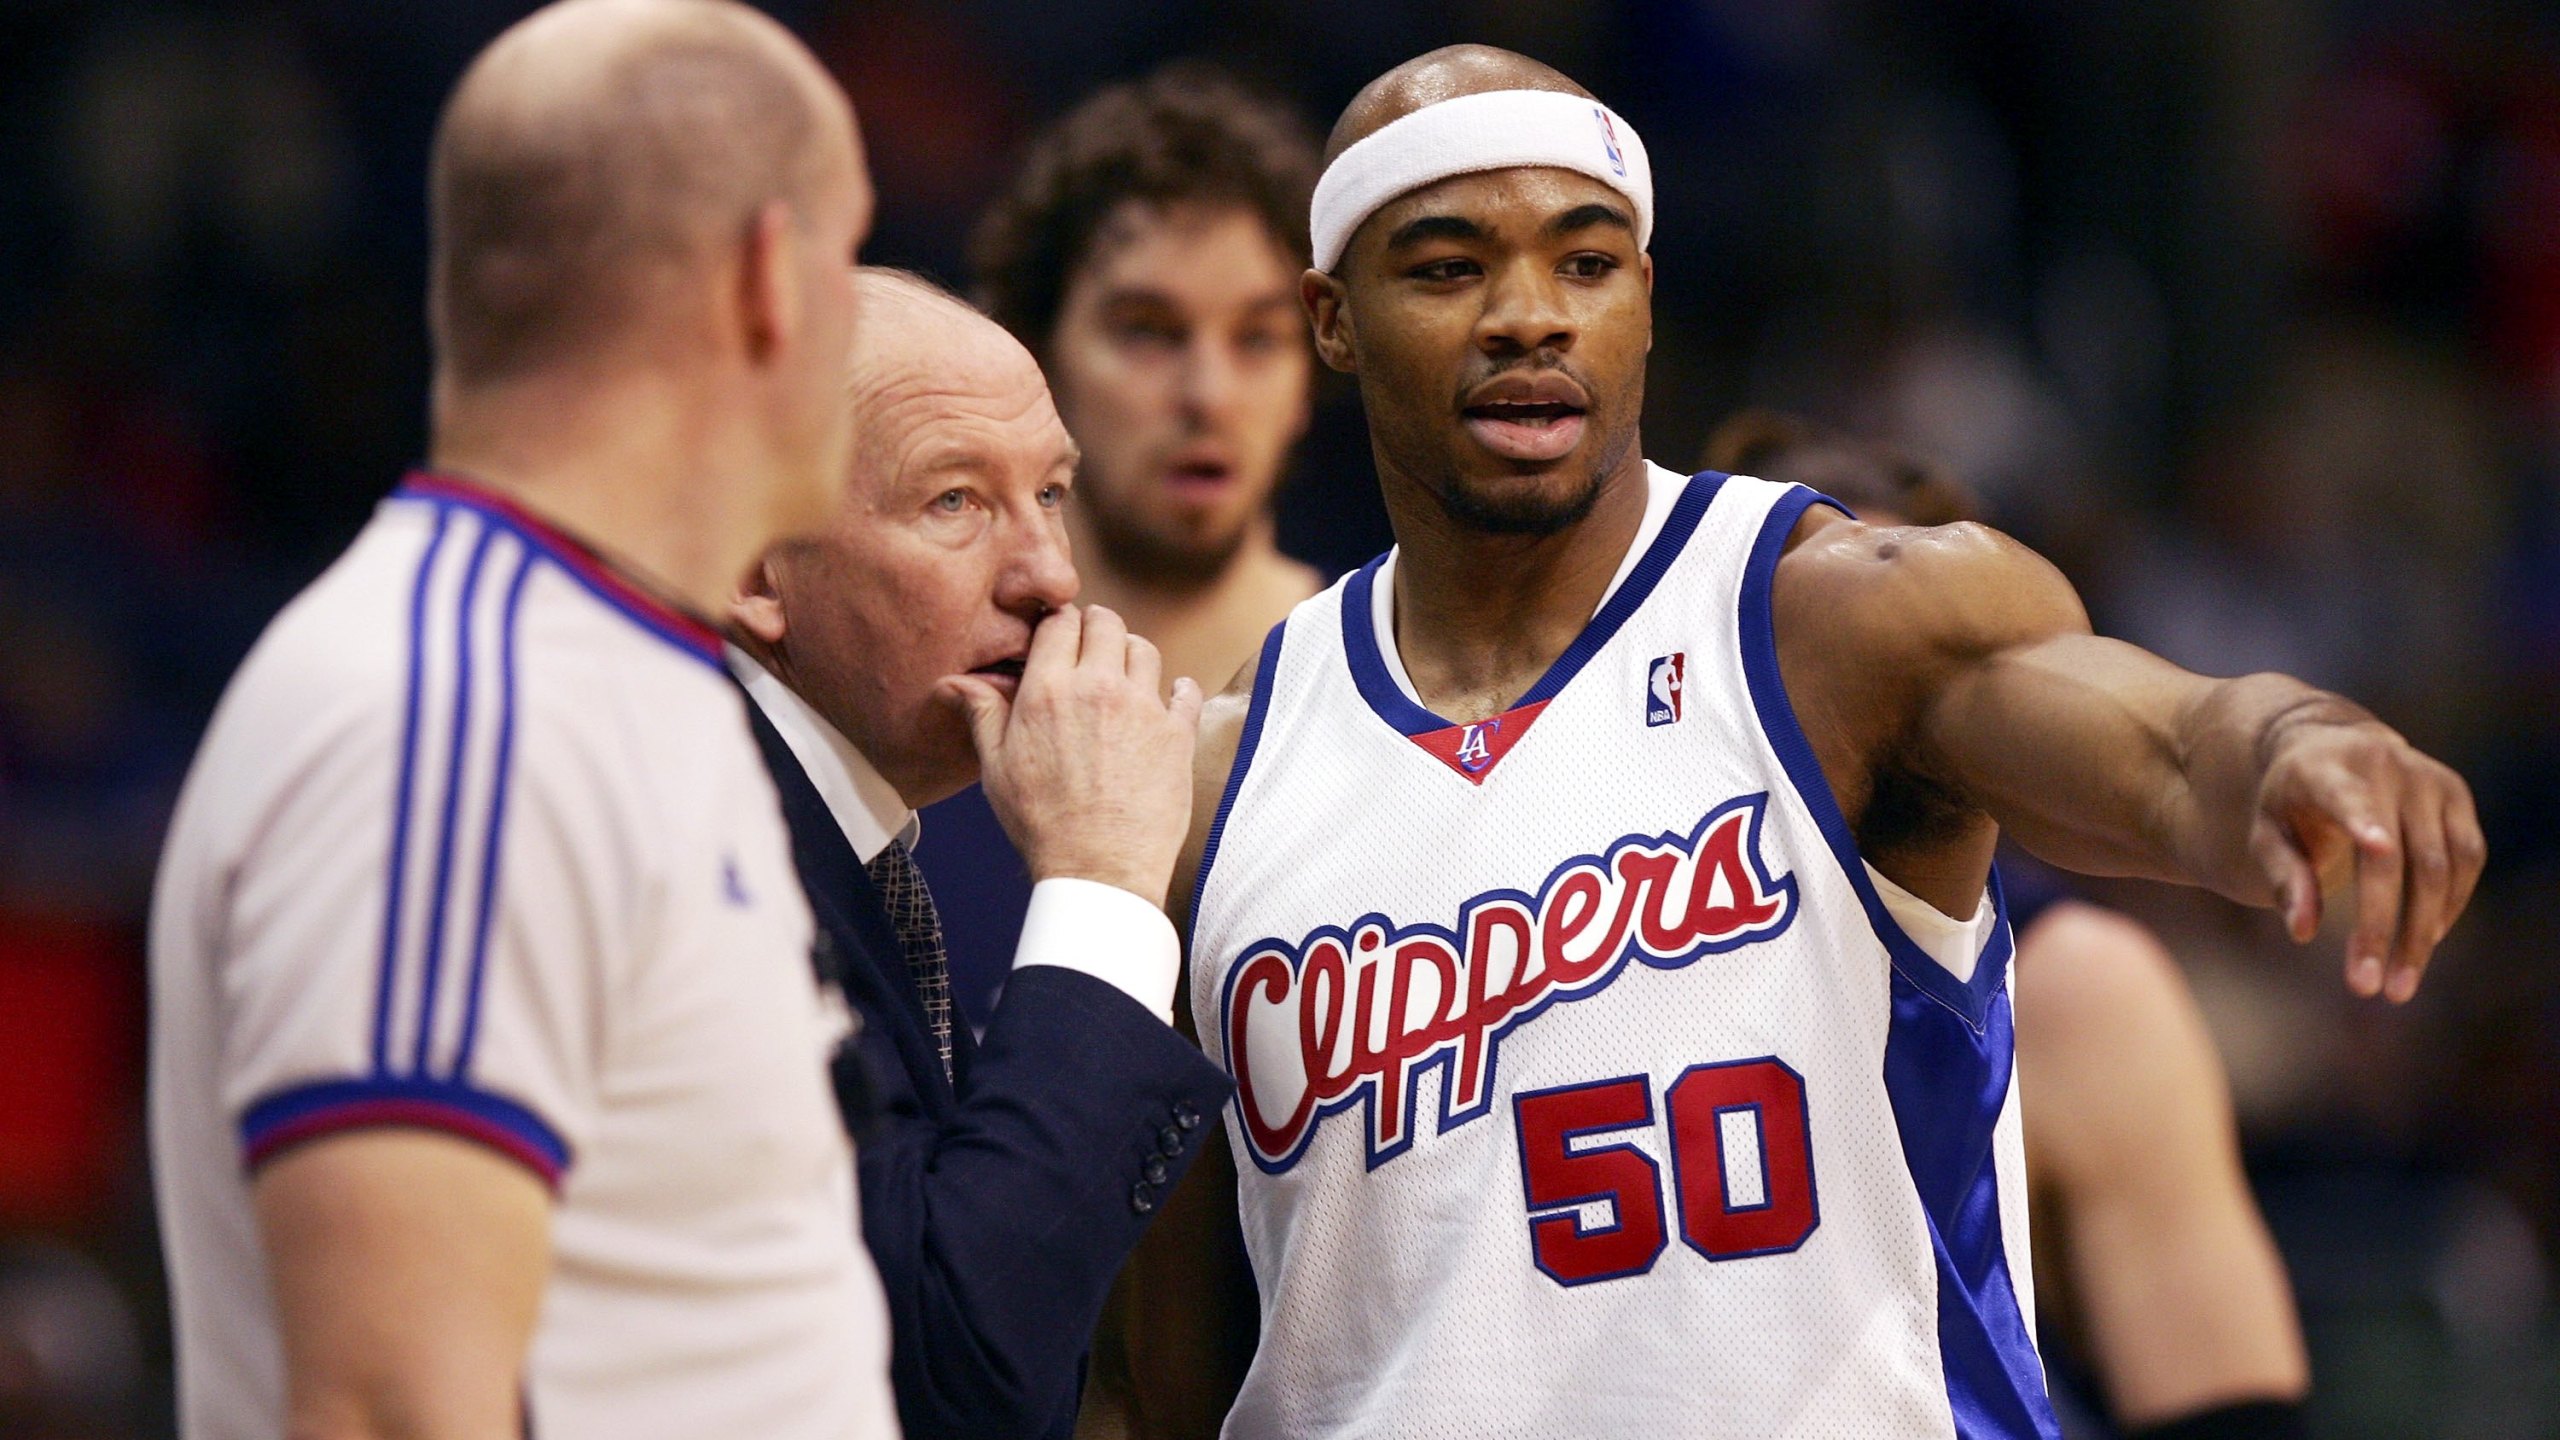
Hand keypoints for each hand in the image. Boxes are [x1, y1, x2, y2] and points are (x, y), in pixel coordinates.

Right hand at [937, 605, 1204, 906]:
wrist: (1100, 868)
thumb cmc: (1043, 823)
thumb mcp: (997, 768)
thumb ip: (983, 713)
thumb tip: (955, 681)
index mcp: (1048, 690)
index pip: (1059, 622)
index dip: (1058, 624)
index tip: (1059, 635)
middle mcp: (1098, 687)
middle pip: (1105, 623)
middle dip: (1096, 627)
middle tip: (1091, 646)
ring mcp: (1143, 708)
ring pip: (1144, 649)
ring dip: (1131, 654)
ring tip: (1122, 675)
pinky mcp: (1177, 733)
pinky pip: (1186, 690)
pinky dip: (1178, 690)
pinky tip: (1167, 701)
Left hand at [2247, 716, 2483, 1002]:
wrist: (2333, 747)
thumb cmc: (2291, 802)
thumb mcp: (2267, 833)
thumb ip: (2283, 876)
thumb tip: (2301, 932)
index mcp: (2325, 767)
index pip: (2345, 795)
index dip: (2361, 819)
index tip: (2375, 846)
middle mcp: (2384, 765)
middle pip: (2397, 859)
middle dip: (2383, 928)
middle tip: (2367, 987)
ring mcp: (2428, 778)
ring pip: (2440, 866)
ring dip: (2423, 933)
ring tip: (2399, 985)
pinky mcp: (2457, 794)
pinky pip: (2467, 859)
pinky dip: (2450, 905)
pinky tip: (2424, 942)